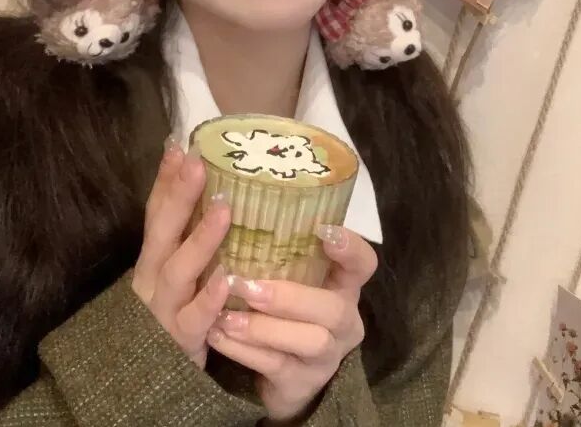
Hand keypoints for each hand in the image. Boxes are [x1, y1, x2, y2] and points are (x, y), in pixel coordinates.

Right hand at [131, 138, 231, 369]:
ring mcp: (164, 308)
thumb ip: (192, 238)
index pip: (156, 212)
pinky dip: (208, 299)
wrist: (155, 380)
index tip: (179, 144)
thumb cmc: (179, 312)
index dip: (165, 179)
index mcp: (155, 258)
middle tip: (196, 163)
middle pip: (162, 232)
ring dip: (200, 239)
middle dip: (178, 195)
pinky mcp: (181, 340)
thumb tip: (218, 192)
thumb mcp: (180, 272)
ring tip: (224, 208)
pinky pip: (194, 318)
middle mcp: (153, 278)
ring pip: (177, 271)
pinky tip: (226, 279)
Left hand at [206, 226, 377, 422]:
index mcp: (342, 285)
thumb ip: (274, 247)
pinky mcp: (302, 384)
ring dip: (263, 328)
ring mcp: (326, 356)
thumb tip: (232, 195)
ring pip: (310, 342)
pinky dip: (244, 351)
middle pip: (334, 309)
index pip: (363, 263)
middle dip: (290, 297)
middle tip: (246, 285)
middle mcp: (342, 320)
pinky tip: (217, 335)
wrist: (277, 373)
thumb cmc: (278, 307)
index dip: (351, 248)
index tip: (324, 231)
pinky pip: (276, 368)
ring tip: (225, 316)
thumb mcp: (285, 274)